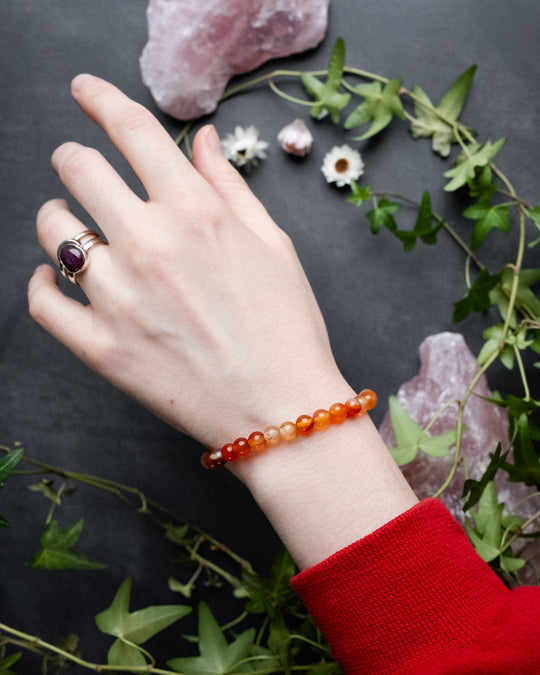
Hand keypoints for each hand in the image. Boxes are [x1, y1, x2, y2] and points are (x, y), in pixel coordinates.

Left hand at [28, 74, 349, 448]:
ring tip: (71, 225)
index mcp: (195, 212)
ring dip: (57, 216)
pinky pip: (42, 301)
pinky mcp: (102, 349)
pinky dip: (39, 283)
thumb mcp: (272, 244)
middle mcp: (150, 244)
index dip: (100, 98)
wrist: (282, 410)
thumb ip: (228, 185)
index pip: (131, 129)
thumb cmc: (288, 327)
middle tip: (79, 165)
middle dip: (74, 157)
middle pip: (78, 168)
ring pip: (52, 229)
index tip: (85, 91)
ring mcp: (120, 298)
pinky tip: (51, 278)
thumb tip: (198, 139)